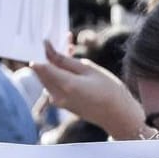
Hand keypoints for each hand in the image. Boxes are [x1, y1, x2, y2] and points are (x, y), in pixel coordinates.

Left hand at [29, 39, 145, 139]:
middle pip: (41, 72)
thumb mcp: (89, 69)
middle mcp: (58, 96)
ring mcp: (59, 102)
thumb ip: (65, 60)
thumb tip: (47, 51)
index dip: (42, 52)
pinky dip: (58, 74)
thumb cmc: (109, 91)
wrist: (118, 116)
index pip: (40, 66)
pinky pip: (53, 85)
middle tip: (67, 43)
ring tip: (72, 52)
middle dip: (50, 56)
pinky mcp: (62, 105)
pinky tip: (72, 67)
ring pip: (47, 78)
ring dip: (55, 64)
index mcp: (66, 85)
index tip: (49, 40)